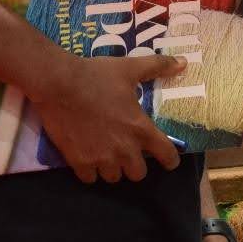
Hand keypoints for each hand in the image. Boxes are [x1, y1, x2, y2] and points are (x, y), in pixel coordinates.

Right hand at [31, 52, 185, 183]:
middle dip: (135, 165)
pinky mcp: (79, 162)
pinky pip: (90, 179)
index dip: (170, 160)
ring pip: (114, 178)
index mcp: (140, 129)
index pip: (166, 155)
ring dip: (113, 169)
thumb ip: (158, 66)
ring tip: (107, 155)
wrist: (58, 84)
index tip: (168, 160)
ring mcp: (100, 158)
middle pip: (138, 174)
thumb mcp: (130, 68)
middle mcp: (124, 149)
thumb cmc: (97, 76)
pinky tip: (88, 158)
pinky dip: (91, 171)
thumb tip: (184, 63)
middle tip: (128, 152)